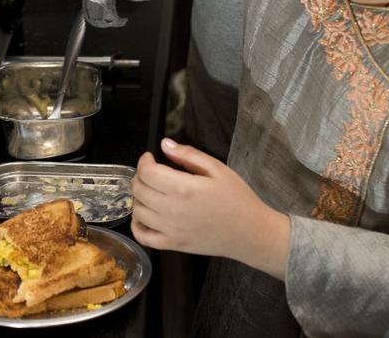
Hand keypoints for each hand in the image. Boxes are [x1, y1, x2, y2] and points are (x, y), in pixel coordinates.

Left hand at [132, 138, 289, 277]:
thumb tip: (165, 144)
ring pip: (137, 211)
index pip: (147, 172)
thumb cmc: (238, 200)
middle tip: (151, 173)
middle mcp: (173, 210)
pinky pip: (143, 237)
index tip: (149, 158)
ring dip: (139, 198)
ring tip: (152, 192)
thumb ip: (188, 154)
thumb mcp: (217, 169)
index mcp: (183, 188)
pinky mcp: (173, 245)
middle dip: (140, 176)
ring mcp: (171, 230)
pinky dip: (136, 226)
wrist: (251, 233)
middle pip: (139, 190)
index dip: (144, 161)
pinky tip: (145, 216)